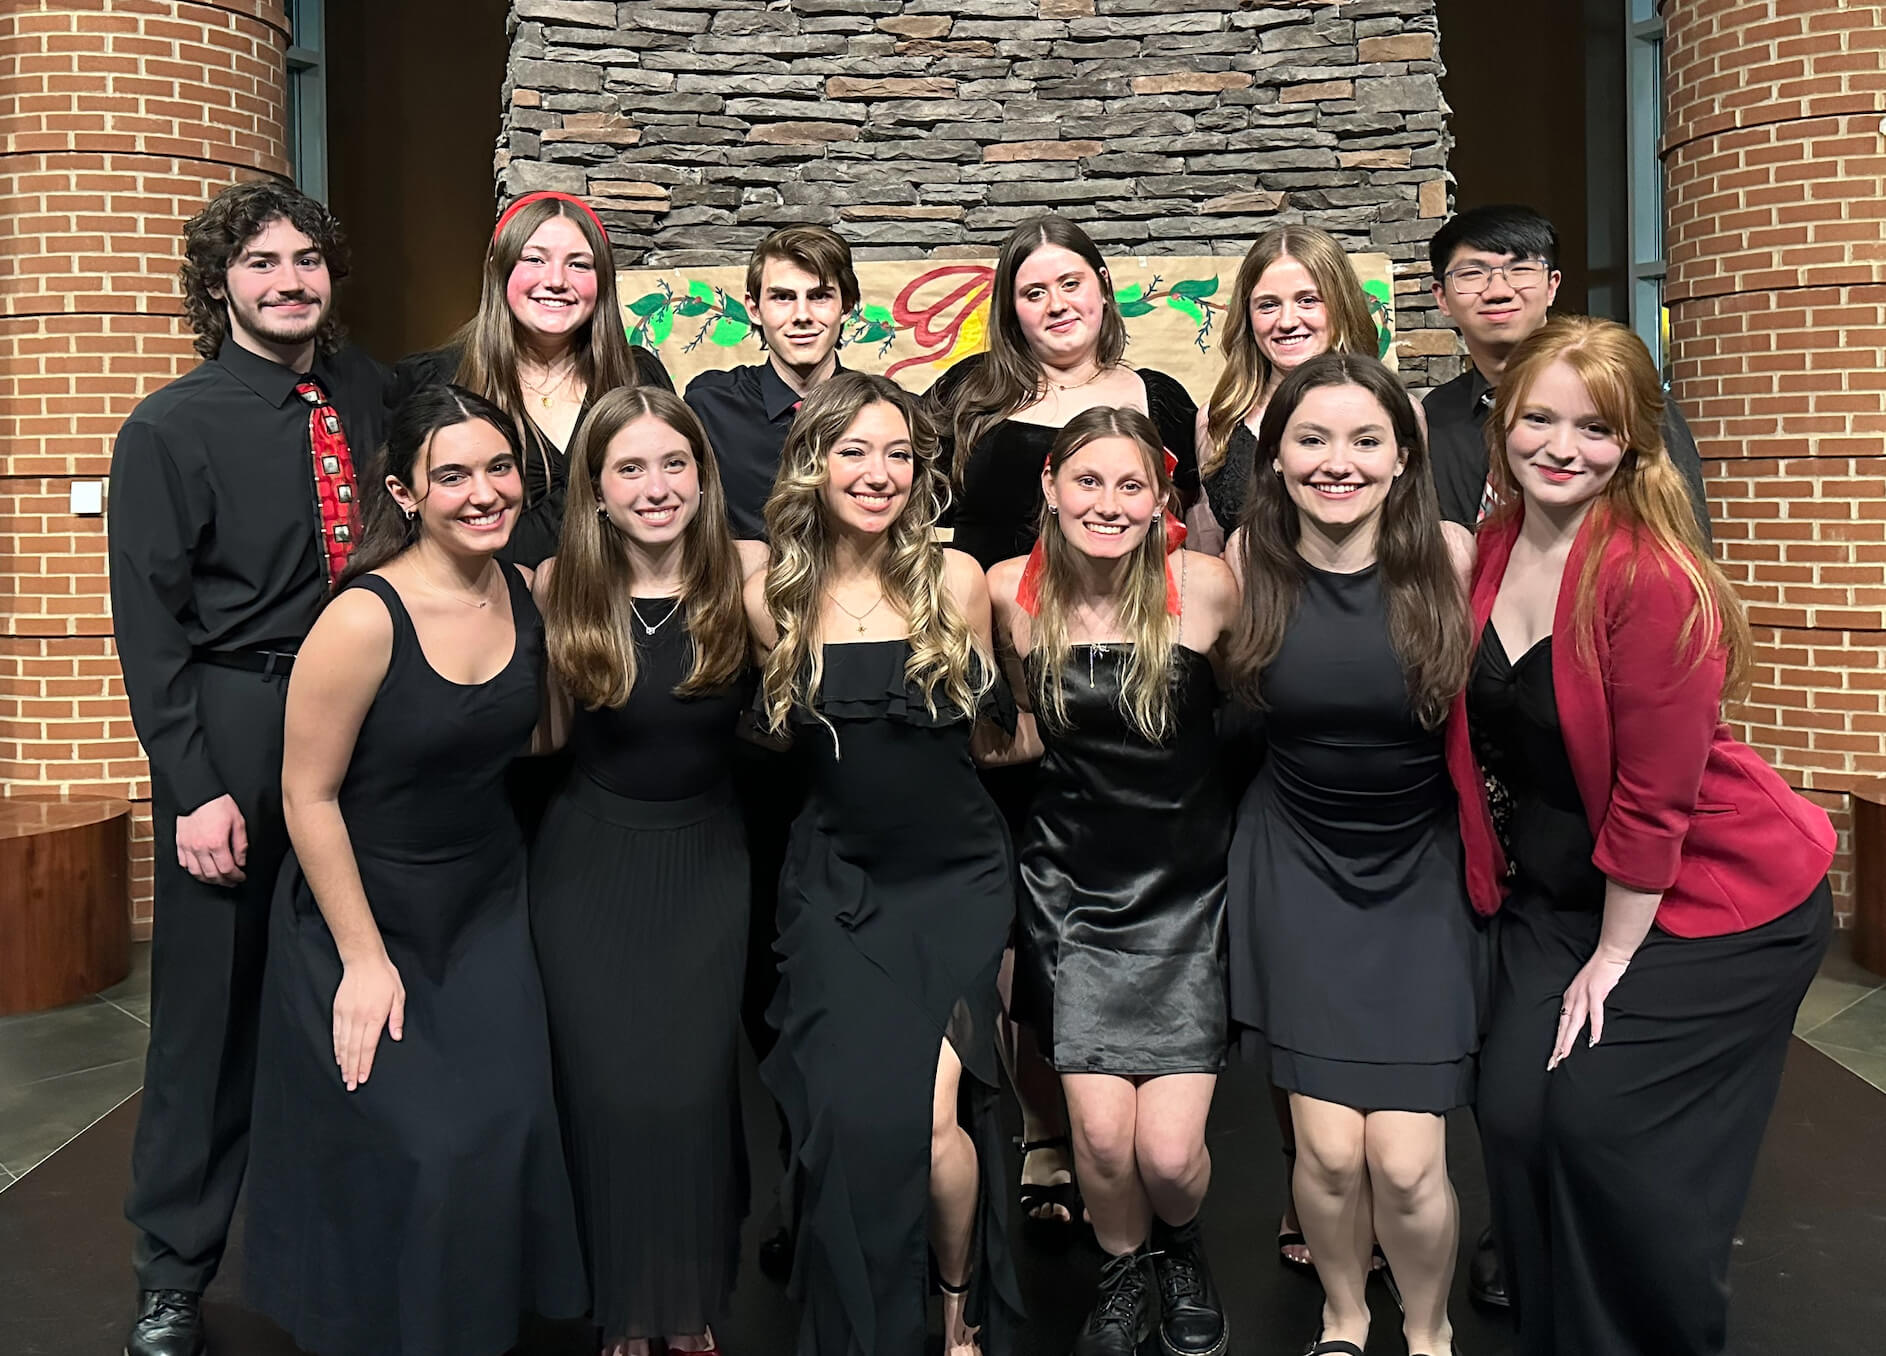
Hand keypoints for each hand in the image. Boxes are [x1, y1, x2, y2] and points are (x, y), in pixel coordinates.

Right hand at [175, 794, 247, 884]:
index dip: (236, 877)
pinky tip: (202, 870)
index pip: (227, 869)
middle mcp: (200, 848)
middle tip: (232, 881)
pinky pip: (184, 864)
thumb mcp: (238, 822)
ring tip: (218, 879)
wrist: (198, 794)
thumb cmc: (218, 805)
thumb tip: (241, 861)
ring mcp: (188, 847)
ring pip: (197, 873)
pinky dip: (194, 871)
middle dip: (225, 882)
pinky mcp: (180, 844)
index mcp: (217, 843)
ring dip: (209, 880)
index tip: (241, 877)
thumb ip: (241, 844)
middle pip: (212, 875)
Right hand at [332, 951, 404, 1090]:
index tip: (362, 1078)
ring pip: (343, 1044)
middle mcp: (358, 1018)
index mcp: (375, 1016)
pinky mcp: (338, 1010)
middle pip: (353, 1049)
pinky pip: (336, 1033)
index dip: (365, 1065)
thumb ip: (396, 1017)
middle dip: (352, 1069)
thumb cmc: (384, 977)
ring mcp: (346, 1014)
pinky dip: (336, 1048)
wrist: (363, 961)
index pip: (368, 1046)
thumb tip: (396, 1036)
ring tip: (344, 1077)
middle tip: (351, 1086)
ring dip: (343, 1062)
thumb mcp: (398, 995)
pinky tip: (338, 1058)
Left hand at [1549, 949, 1631, 1069]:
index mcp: (1569, 999)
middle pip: (1564, 1026)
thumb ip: (1583, 1005)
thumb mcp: (1587, 991)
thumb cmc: (1600, 974)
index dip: (1558, 1041)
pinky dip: (1595, 1028)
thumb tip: (1582, 1021)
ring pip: (1574, 1023)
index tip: (1555, 1057)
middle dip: (1558, 1046)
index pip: (1562, 1024)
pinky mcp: (1596, 992)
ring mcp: (1583, 995)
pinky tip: (1593, 1040)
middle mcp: (1573, 998)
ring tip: (1564, 1055)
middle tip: (1552, 1063)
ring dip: (1569, 1040)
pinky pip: (1595, 1014)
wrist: (1609, 955)